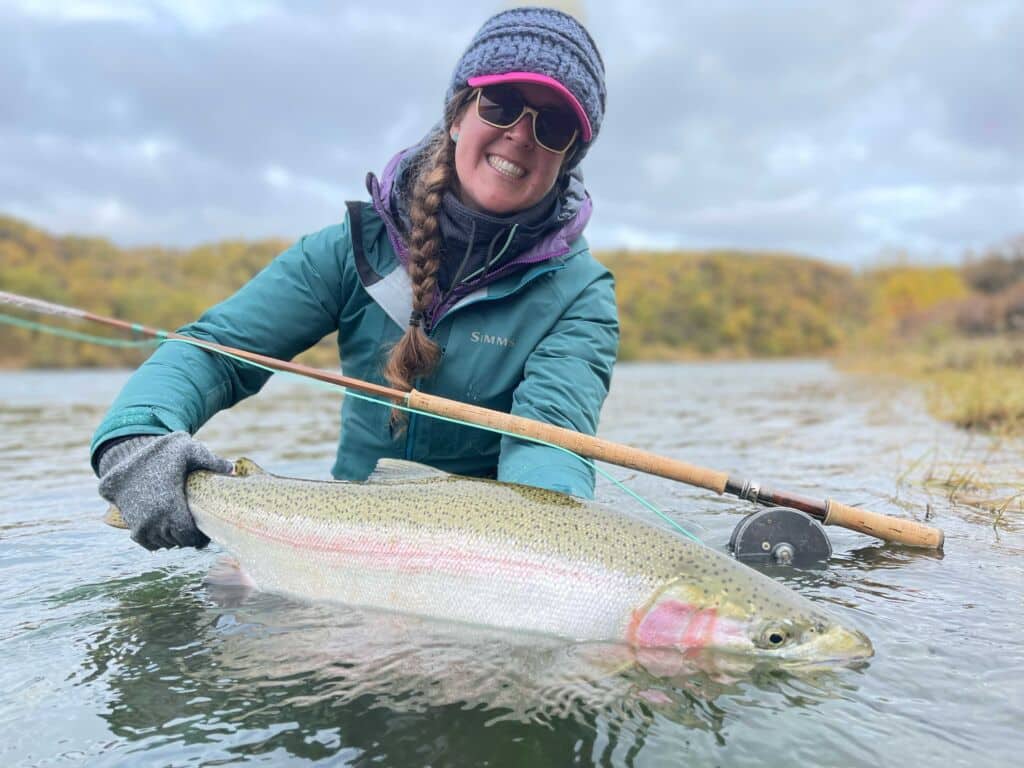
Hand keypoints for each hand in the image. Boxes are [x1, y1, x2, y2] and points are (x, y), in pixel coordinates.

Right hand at [97, 432, 233, 549]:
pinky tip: (168, 529)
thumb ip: (210, 460)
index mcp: (170, 507)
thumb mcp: (186, 449)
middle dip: (189, 537)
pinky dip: (158, 540)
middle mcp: (153, 521)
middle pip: (178, 542)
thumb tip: (233, 469)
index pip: (189, 537)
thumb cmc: (160, 453)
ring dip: (174, 539)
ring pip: (163, 543)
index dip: (200, 537)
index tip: (206, 530)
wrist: (124, 457)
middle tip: (197, 528)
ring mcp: (140, 525)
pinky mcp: (130, 525)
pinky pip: (148, 543)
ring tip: (183, 528)